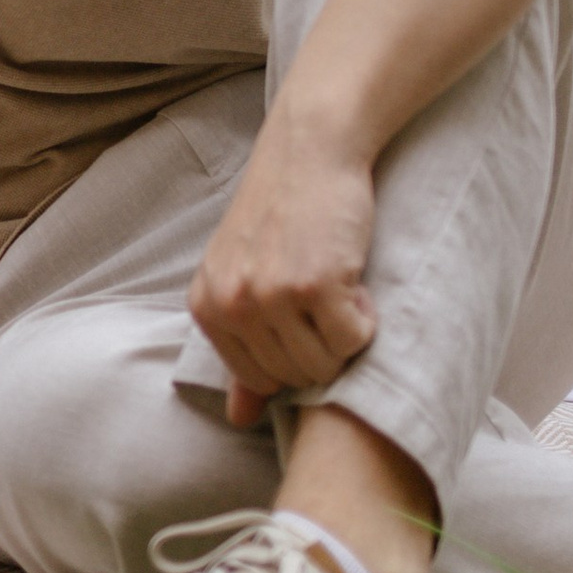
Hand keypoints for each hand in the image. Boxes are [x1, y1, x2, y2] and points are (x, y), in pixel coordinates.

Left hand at [187, 105, 378, 427]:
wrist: (309, 153)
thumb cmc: (281, 216)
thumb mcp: (243, 278)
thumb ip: (241, 349)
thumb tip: (239, 419)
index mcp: (206, 308)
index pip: (259, 381)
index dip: (296, 357)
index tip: (303, 316)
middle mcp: (230, 306)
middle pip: (295, 378)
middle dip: (323, 348)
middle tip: (324, 296)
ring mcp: (268, 296)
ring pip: (326, 364)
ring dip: (346, 333)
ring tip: (336, 284)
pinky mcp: (313, 285)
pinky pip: (354, 339)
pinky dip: (367, 317)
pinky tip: (351, 276)